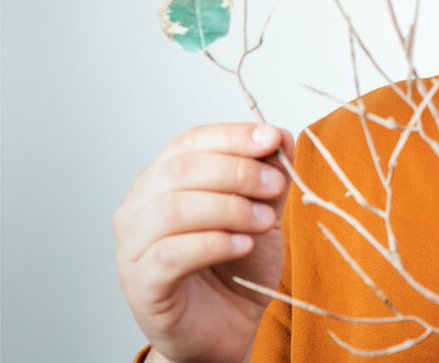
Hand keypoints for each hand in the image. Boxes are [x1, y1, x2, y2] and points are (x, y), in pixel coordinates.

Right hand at [114, 124, 292, 362]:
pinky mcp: (141, 285)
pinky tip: (243, 245)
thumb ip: (269, 176)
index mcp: (164, 180)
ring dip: (229, 208)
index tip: (272, 139)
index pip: (191, 142)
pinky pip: (170, 255)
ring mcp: (133, 247)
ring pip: (173, 209)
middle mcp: (139, 207)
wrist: (228, 327)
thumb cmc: (238, 264)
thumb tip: (280, 136)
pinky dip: (213, 243)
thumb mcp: (264, 212)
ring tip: (265, 222)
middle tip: (276, 186)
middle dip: (237, 172)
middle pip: (182, 170)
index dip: (232, 136)